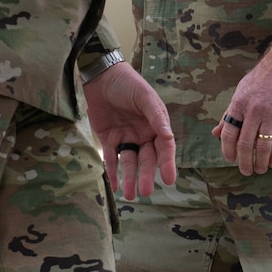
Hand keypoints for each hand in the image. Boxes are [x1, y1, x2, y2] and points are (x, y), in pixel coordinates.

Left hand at [84, 63, 176, 199]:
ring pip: (130, 162)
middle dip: (146, 175)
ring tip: (130, 195)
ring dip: (130, 178)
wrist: (101, 76)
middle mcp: (143, 134)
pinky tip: (115, 186)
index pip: (164, 148)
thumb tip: (169, 137)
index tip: (170, 180)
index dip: (167, 164)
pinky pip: (112, 158)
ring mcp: (126, 137)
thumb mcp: (144, 97)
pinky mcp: (109, 139)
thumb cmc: (128, 84)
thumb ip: (156, 117)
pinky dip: (113, 172)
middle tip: (146, 192)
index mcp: (157, 125)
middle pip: (147, 159)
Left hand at [213, 46, 271, 173]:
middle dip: (244, 162)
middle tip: (246, 171)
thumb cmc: (264, 76)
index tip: (231, 160)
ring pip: (263, 146)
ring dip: (260, 162)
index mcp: (239, 103)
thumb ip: (229, 113)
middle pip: (245, 144)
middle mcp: (254, 110)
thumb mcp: (242, 90)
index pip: (228, 134)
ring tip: (260, 169)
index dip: (228, 151)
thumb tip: (216, 134)